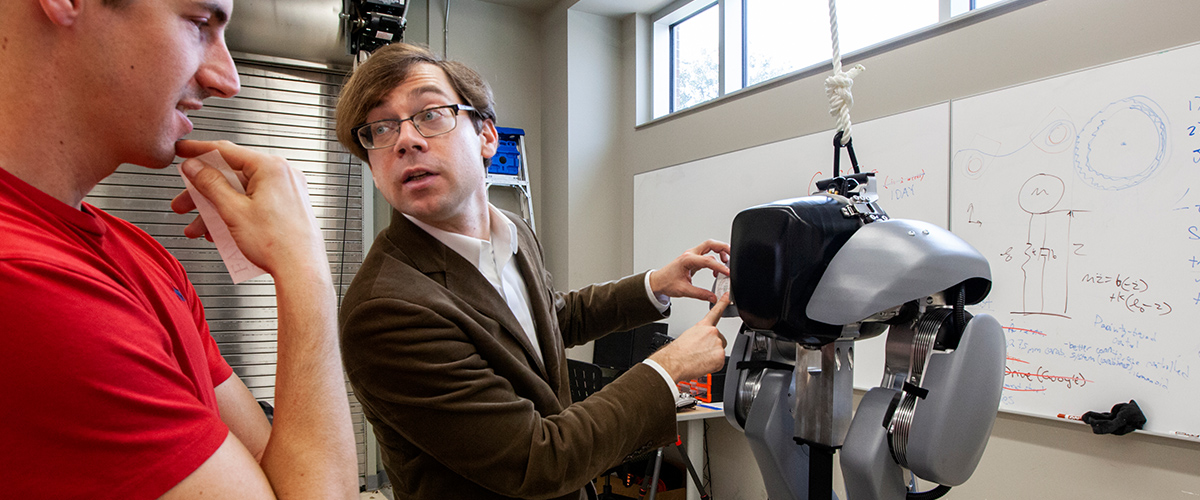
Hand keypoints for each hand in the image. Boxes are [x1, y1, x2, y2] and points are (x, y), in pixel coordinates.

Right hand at [171, 140, 327, 276]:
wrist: (302, 271)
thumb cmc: (278, 244)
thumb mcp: (233, 210)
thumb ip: (210, 184)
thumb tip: (195, 167)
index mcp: (271, 168)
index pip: (226, 150)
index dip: (198, 151)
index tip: (182, 150)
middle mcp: (283, 175)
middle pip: (232, 176)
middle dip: (202, 193)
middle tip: (183, 202)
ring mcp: (288, 191)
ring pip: (241, 193)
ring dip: (215, 209)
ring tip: (197, 228)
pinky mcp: (288, 207)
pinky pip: (255, 204)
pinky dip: (235, 214)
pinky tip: (218, 232)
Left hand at [648, 239, 730, 302]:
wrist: (658, 281)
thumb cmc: (666, 282)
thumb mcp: (683, 290)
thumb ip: (700, 294)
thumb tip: (713, 297)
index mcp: (687, 260)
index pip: (708, 260)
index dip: (720, 267)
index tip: (728, 272)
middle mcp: (690, 254)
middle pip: (711, 244)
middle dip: (723, 248)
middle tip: (732, 256)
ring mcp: (692, 255)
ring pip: (709, 246)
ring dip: (720, 251)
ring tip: (726, 262)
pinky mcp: (693, 259)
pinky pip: (707, 254)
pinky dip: (715, 258)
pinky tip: (715, 270)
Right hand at [648, 294, 729, 382]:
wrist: (675, 362)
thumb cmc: (677, 351)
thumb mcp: (688, 336)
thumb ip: (700, 335)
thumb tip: (703, 342)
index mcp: (703, 326)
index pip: (716, 311)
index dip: (723, 303)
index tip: (728, 296)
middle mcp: (712, 332)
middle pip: (719, 338)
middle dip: (713, 345)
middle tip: (701, 352)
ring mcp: (717, 343)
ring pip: (719, 350)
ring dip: (712, 355)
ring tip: (700, 358)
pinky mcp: (720, 355)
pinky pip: (720, 361)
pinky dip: (713, 364)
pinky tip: (703, 363)